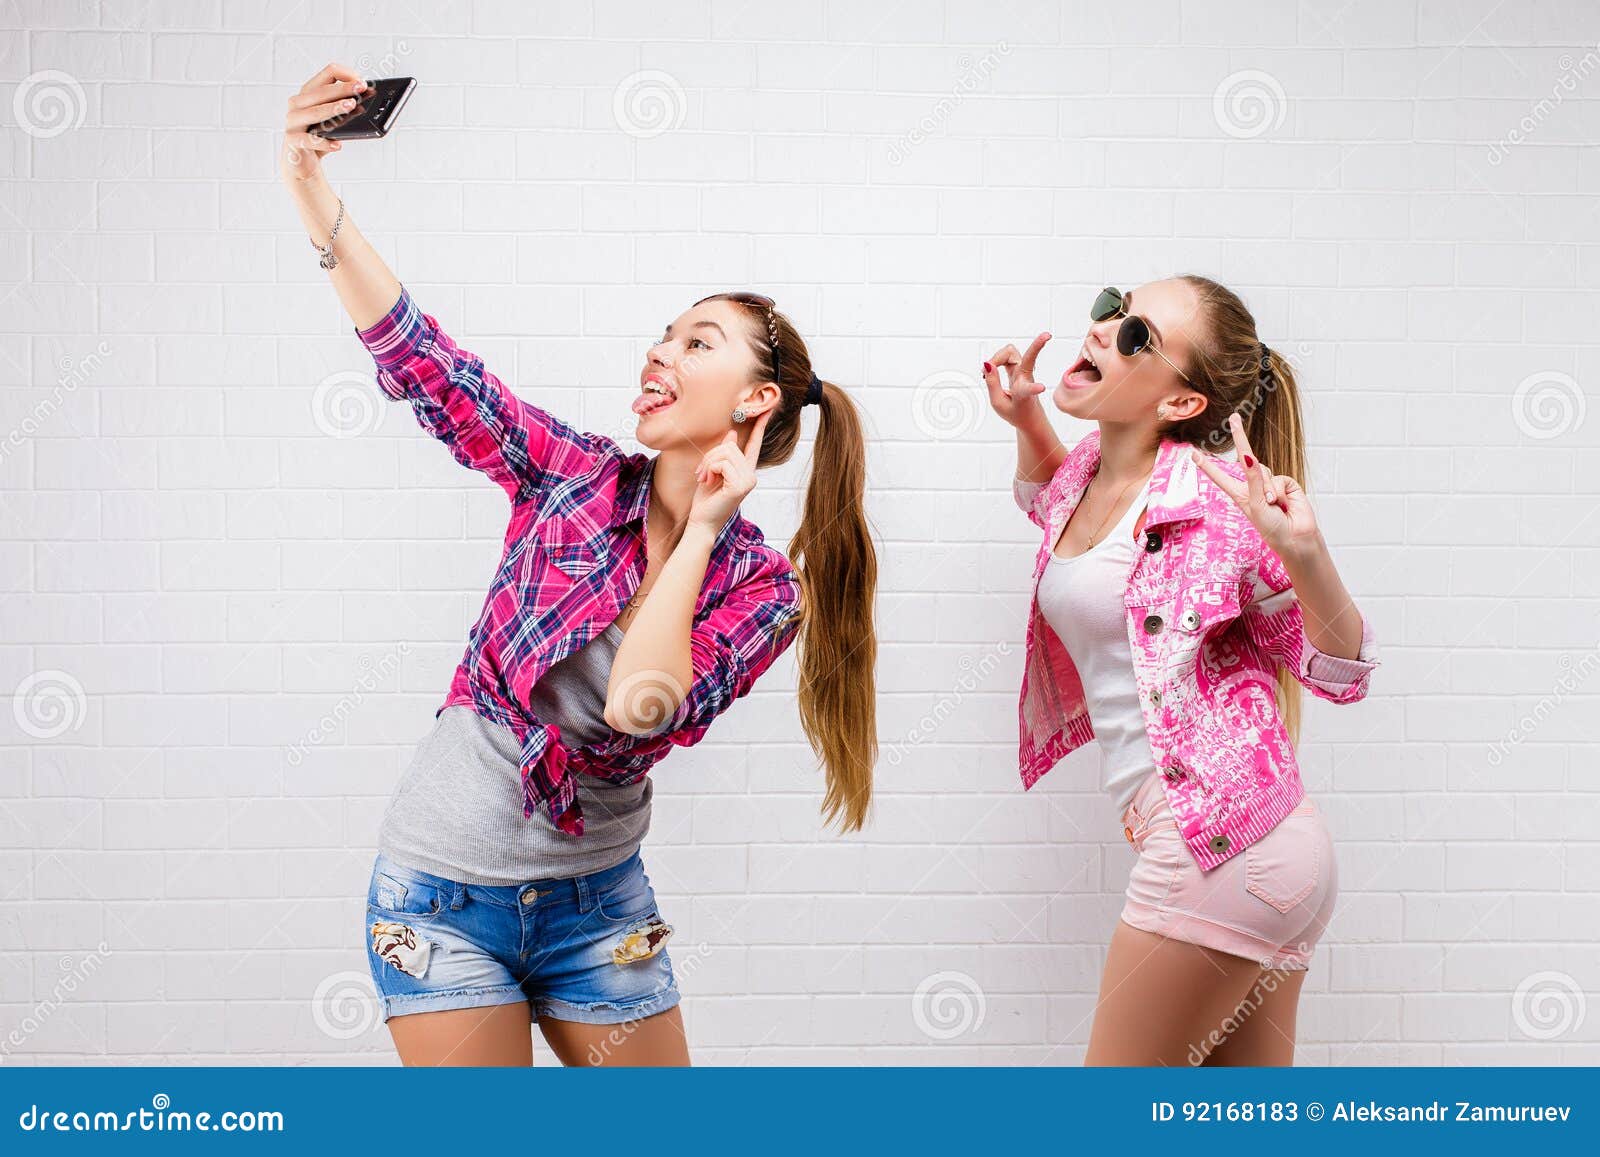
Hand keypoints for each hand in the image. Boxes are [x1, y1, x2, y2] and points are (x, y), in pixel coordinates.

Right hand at [280, 63, 366, 182]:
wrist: (301, 162)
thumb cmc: (319, 136)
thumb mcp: (333, 119)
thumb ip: (344, 107)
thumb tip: (368, 99)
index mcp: (309, 92)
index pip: (328, 73)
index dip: (346, 75)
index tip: (362, 82)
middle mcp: (297, 103)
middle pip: (321, 92)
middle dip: (343, 89)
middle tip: (361, 88)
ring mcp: (293, 121)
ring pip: (314, 112)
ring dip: (333, 108)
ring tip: (351, 106)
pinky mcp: (292, 140)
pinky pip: (308, 140)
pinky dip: (324, 143)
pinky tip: (338, 145)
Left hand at [688, 410, 769, 532]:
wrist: (701, 522)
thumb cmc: (706, 500)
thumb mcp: (712, 471)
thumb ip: (723, 454)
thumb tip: (732, 434)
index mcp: (745, 471)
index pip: (754, 445)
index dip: (759, 426)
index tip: (766, 409)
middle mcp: (750, 475)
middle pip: (731, 447)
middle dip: (710, 456)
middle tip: (701, 472)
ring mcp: (748, 481)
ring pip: (725, 453)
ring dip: (708, 463)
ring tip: (704, 478)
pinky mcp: (740, 486)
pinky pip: (722, 463)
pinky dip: (709, 469)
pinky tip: (707, 481)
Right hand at [982, 332, 1050, 428]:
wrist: (1029, 417)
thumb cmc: (1016, 412)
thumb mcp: (998, 404)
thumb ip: (992, 384)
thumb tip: (987, 364)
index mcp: (1023, 394)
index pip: (1028, 389)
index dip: (1033, 388)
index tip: (1041, 388)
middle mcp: (1026, 379)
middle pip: (1027, 358)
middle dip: (1037, 345)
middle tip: (1047, 335)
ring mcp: (1024, 371)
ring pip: (1010, 352)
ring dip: (997, 357)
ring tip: (986, 372)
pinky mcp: (1020, 368)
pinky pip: (1006, 355)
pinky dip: (995, 360)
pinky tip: (990, 370)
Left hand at [1191, 412, 1324, 561]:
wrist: (1297, 538)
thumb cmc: (1272, 528)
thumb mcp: (1256, 504)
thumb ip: (1253, 479)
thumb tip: (1249, 457)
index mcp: (1239, 495)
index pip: (1220, 476)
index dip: (1207, 465)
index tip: (1193, 453)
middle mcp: (1253, 487)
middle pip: (1246, 458)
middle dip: (1241, 437)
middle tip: (1234, 417)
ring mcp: (1270, 484)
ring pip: (1264, 471)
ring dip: (1269, 490)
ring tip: (1274, 506)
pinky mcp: (1286, 484)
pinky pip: (1279, 478)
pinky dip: (1280, 490)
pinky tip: (1284, 504)